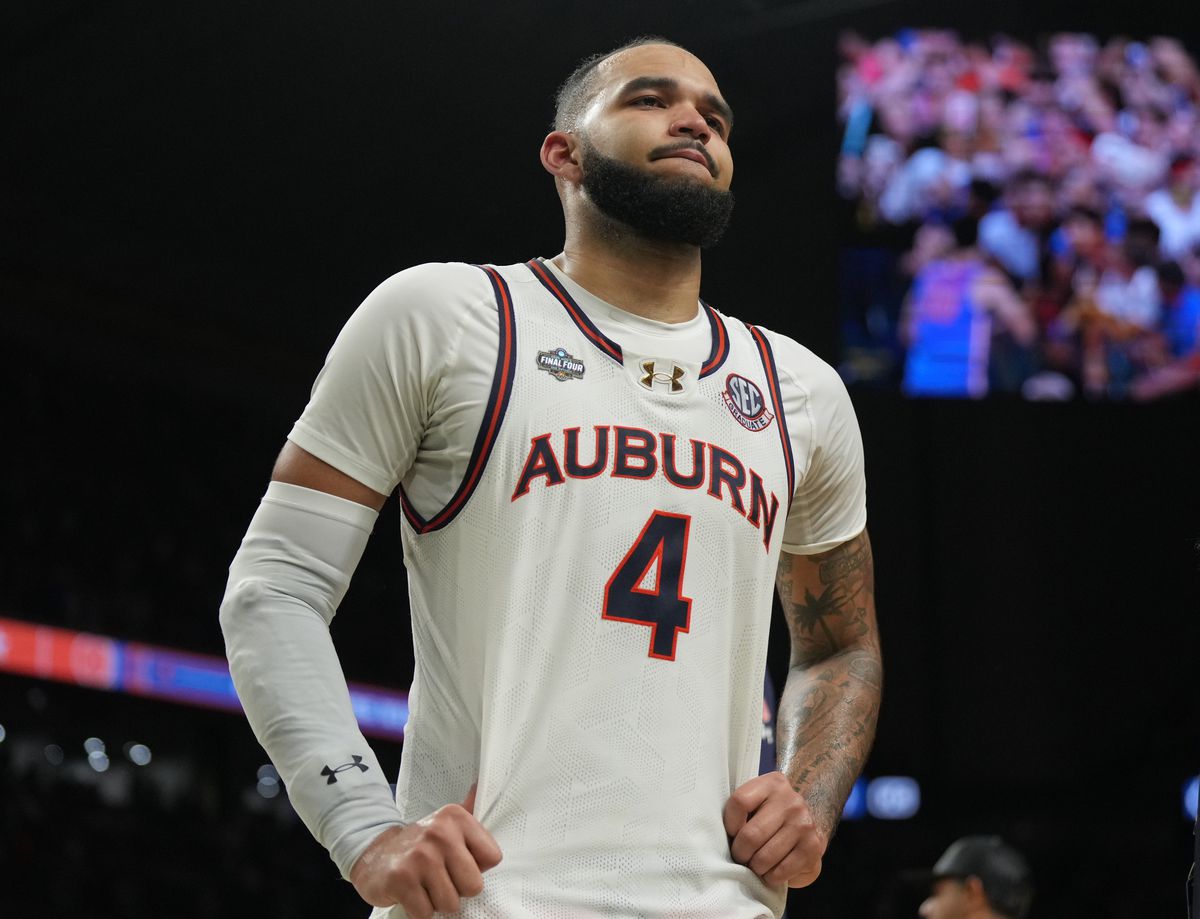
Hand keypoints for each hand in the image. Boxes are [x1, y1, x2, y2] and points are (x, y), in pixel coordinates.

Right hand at [349, 785, 502, 917]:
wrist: (375, 853)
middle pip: (474, 885)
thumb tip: (481, 785)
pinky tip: (413, 894)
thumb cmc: (420, 844)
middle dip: (458, 890)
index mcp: (456, 817)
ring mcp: (420, 856)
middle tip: (442, 878)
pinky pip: (426, 912)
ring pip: (450, 903)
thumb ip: (469, 809)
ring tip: (426, 886)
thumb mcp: (446, 822)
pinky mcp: (401, 880)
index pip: (493, 857)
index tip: (460, 863)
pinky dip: (420, 910)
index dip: (478, 868)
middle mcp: (439, 833)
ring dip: (438, 902)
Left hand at [723, 772, 826, 888]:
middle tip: (740, 856)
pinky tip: (769, 871)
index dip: (730, 823)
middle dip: (740, 852)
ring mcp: (804, 824)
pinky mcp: (813, 847)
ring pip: (765, 857)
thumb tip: (717, 835)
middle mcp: (791, 800)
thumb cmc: (771, 814)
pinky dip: (770, 877)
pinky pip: (781, 871)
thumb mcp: (757, 801)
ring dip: (754, 867)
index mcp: (772, 783)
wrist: (809, 823)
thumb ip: (741, 809)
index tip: (732, 832)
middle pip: (751, 834)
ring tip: (754, 864)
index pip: (740, 801)